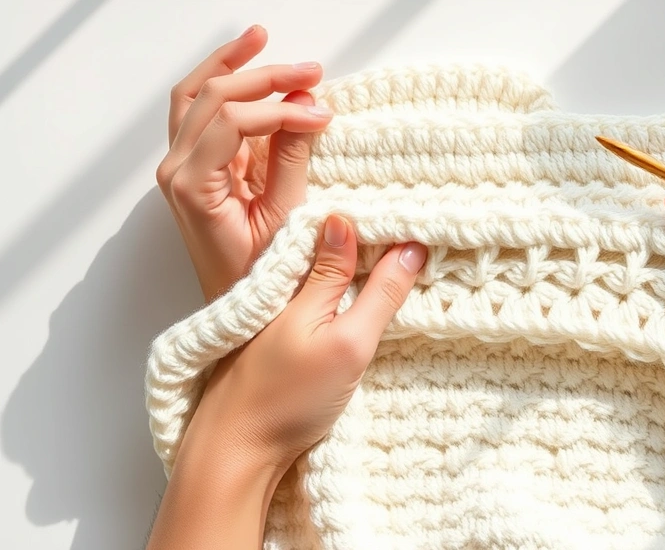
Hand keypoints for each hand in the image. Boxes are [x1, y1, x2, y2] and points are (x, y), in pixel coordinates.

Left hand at [156, 25, 333, 301]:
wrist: (234, 312)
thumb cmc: (259, 278)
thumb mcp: (284, 222)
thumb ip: (291, 161)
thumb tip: (306, 108)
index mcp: (193, 187)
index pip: (237, 121)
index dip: (283, 110)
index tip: (323, 115)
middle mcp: (176, 170)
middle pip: (212, 96)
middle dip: (263, 77)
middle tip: (310, 72)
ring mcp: (180, 166)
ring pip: (194, 94)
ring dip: (229, 64)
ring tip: (261, 39)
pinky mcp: (193, 167)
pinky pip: (197, 112)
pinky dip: (220, 84)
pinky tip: (245, 67)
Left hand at [179, 215, 427, 471]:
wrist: (233, 450)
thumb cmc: (286, 399)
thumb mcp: (347, 342)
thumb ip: (378, 294)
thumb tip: (409, 246)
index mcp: (297, 273)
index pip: (348, 227)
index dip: (385, 222)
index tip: (424, 223)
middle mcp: (284, 283)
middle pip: (336, 243)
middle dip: (376, 238)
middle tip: (422, 237)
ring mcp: (279, 308)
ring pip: (328, 269)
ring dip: (362, 263)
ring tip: (405, 258)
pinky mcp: (280, 333)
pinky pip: (320, 294)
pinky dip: (347, 289)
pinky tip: (367, 295)